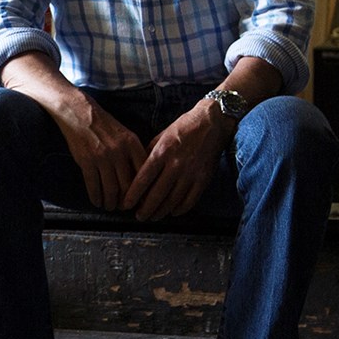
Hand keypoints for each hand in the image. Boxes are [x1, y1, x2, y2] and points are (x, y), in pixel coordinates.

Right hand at [57, 100, 147, 211]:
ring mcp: (102, 157)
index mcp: (132, 144)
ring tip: (109, 206)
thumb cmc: (103, 124)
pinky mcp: (86, 161)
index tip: (141, 200)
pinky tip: (96, 202)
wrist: (78, 112)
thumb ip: (134, 153)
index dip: (142, 191)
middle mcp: (119, 152)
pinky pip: (93, 186)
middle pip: (127, 186)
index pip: (143, 173)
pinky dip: (96, 197)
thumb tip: (140, 177)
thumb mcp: (125, 134)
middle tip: (124, 208)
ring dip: (110, 202)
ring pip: (110, 189)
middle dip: (126, 202)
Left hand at [123, 103, 230, 220]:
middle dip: (145, 209)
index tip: (126, 205)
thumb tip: (138, 171)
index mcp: (162, 152)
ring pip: (173, 200)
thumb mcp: (161, 136)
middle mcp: (175, 164)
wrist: (212, 122)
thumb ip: (149, 153)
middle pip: (157, 194)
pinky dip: (180, 209)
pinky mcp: (204, 179)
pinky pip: (190, 200)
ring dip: (161, 212)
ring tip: (153, 217)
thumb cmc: (184, 127)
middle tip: (139, 217)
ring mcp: (191, 173)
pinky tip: (173, 212)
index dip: (133, 195)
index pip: (143, 179)